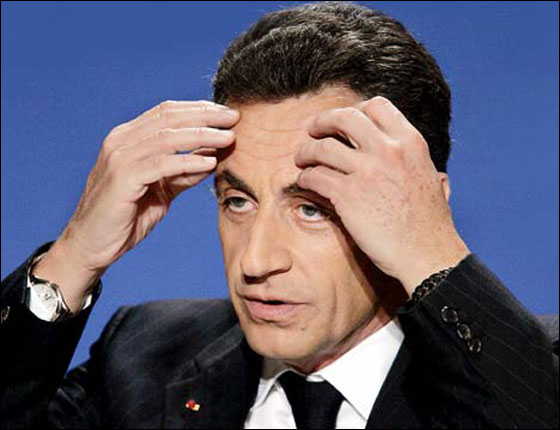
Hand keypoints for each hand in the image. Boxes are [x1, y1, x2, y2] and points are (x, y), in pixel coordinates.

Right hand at [37, 100, 238, 305]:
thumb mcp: (161, 189)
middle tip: (234, 117)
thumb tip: (212, 158)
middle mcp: (120, 141)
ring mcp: (119, 158)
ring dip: (202, 136)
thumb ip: (182, 172)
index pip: (167, 112)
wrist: (91, 245)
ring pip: (167, 138)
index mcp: (128, 138)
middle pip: (169, 118)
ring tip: (228, 138)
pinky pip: (161, 165)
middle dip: (206, 116)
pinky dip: (188, 162)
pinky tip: (210, 163)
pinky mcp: (122, 179)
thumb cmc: (126, 216)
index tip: (227, 114)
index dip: (199, 109)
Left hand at [294, 96, 469, 295]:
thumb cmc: (430, 224)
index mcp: (411, 142)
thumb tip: (410, 157)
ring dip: (307, 151)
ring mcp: (367, 171)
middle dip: (323, 121)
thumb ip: (413, 160)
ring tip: (302, 158)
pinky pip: (315, 175)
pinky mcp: (348, 195)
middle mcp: (389, 150)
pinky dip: (306, 176)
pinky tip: (305, 182)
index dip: (355, 111)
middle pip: (344, 117)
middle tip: (313, 130)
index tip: (343, 124)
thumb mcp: (431, 178)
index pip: (376, 105)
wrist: (427, 255)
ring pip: (323, 147)